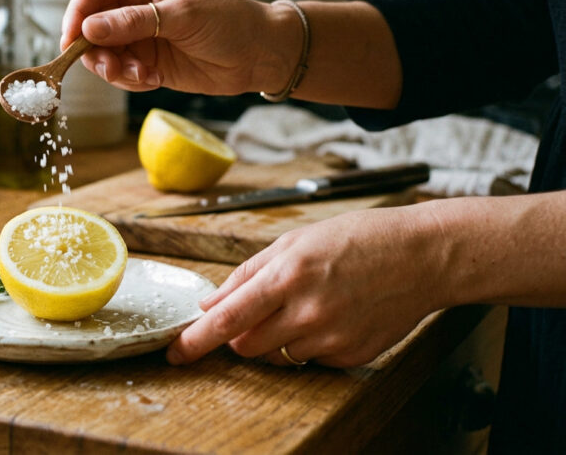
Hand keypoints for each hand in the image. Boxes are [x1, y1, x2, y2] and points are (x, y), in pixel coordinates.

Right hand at [61, 0, 294, 94]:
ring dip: (114, 69)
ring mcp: (134, 30)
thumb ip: (133, 22)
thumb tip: (88, 30)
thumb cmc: (228, 21)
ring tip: (143, 74)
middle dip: (95, 50)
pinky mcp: (141, 57)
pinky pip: (117, 71)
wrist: (257, 55)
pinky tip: (154, 78)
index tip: (72, 41)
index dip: (77, 14)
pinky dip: (129, 79)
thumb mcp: (182, 16)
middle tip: (112, 68)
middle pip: (88, 24)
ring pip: (99, 52)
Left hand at [166, 205, 446, 366]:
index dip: (196, 340)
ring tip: (307, 304)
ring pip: (277, 355)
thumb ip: (247, 274)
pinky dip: (310, 343)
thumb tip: (210, 304)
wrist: (422, 257)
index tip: (176, 353)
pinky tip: (333, 315)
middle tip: (261, 310)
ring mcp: (331, 338)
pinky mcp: (351, 355)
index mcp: (287, 276)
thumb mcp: (294, 241)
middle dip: (241, 334)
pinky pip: (311, 359)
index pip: (228, 319)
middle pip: (247, 345)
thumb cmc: (358, 239)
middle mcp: (307, 311)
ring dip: (276, 338)